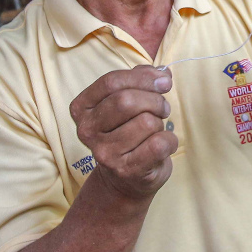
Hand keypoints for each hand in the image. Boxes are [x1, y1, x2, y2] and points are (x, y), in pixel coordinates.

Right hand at [69, 65, 177, 199]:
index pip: (111, 82)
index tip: (163, 81)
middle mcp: (87, 131)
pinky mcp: (127, 170)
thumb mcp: (126, 102)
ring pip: (146, 122)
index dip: (142, 78)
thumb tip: (162, 73)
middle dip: (154, 100)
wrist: (124, 179)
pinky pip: (159, 144)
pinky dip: (169, 141)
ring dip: (160, 123)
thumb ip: (140, 80)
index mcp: (82, 108)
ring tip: (155, 130)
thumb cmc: (127, 132)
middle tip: (162, 108)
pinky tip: (162, 146)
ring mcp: (105, 153)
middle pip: (126, 101)